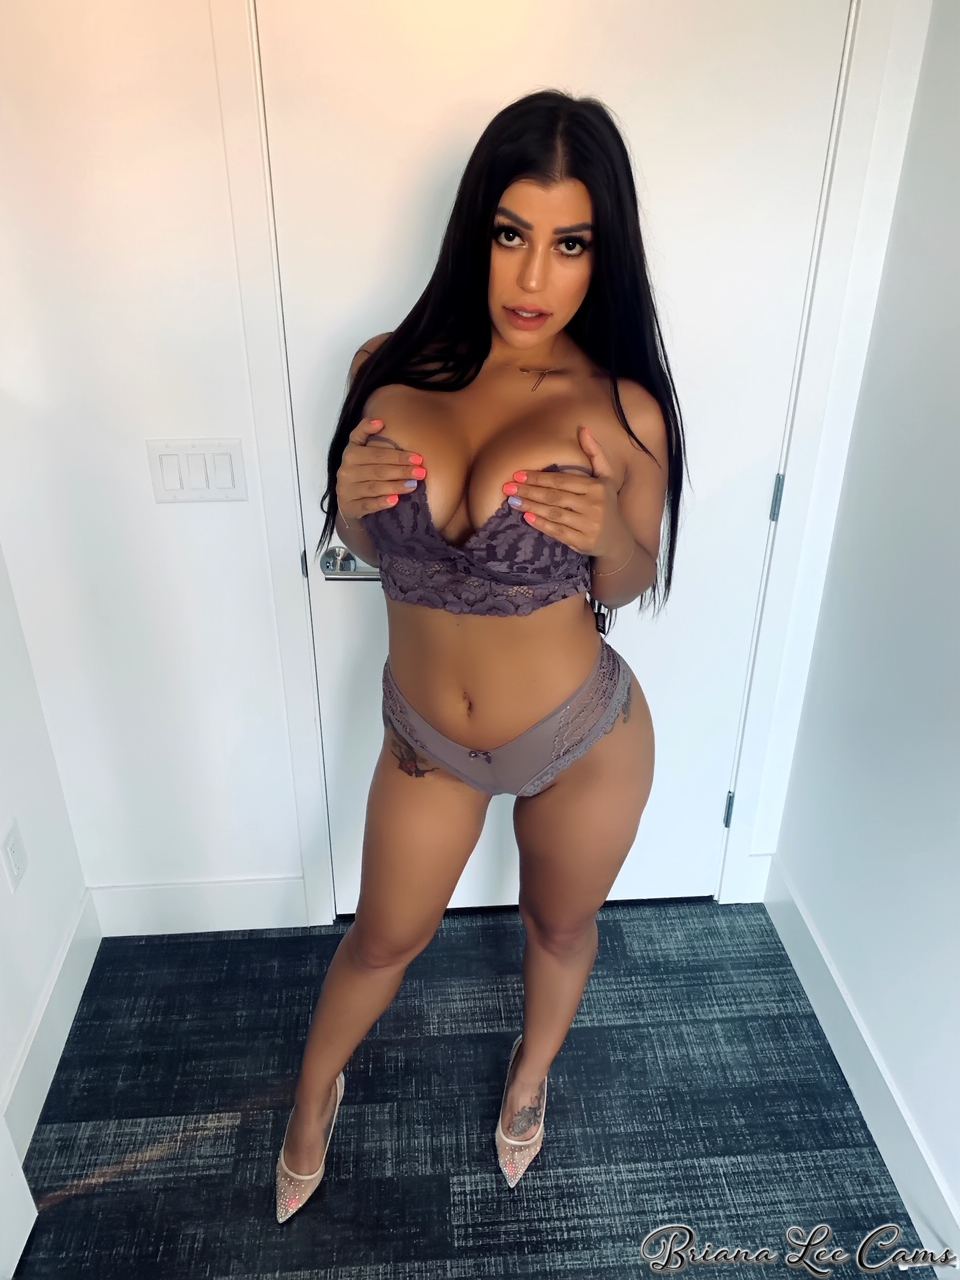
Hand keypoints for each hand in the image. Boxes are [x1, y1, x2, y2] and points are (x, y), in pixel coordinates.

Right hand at [336, 418, 426, 520]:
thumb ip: (365, 433)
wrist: (349, 502)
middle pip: (377, 470)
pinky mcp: (349, 507)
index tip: (418, 457)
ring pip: (374, 487)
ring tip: (413, 485)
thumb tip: (379, 421)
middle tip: (421, 472)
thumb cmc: (360, 472)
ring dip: (395, 486)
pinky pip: (367, 505)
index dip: (397, 455)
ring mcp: (346, 490)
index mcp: (350, 453)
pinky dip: (381, 502)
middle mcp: (346, 471)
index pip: (376, 453)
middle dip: (402, 470)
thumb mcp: (359, 450)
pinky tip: (395, 500)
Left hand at [501, 426, 631, 558]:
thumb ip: (595, 453)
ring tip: (513, 501)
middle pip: (555, 496)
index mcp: (597, 487)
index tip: (518, 474)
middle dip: (529, 491)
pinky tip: (527, 518)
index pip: (562, 481)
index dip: (539, 477)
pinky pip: (558, 532)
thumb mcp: (606, 477)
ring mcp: (588, 525)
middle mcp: (593, 505)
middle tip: (507, 487)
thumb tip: (583, 429)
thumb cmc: (606, 503)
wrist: (617, 539)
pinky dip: (542, 525)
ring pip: (554, 514)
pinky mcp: (583, 542)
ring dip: (531, 506)